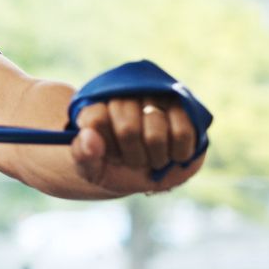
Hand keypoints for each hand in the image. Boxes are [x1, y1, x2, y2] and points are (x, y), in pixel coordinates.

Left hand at [71, 97, 205, 194]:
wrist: (147, 173)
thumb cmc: (114, 168)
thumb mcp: (91, 169)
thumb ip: (82, 155)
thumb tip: (89, 137)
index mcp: (97, 106)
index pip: (96, 118)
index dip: (106, 146)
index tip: (109, 154)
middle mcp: (126, 95)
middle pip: (127, 129)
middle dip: (132, 156)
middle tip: (133, 159)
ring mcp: (156, 97)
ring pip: (155, 132)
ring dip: (155, 157)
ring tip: (153, 157)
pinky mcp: (185, 106)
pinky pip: (183, 133)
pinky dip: (177, 153)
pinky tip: (173, 153)